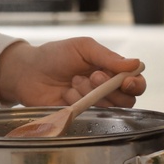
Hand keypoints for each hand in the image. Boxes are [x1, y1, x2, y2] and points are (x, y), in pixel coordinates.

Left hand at [0, 37, 146, 107]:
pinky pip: (90, 114)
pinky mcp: (80, 115)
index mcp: (110, 69)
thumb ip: (108, 57)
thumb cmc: (54, 56)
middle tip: (93, 76)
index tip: (125, 81)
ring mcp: (93, 103)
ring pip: (109, 106)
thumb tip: (136, 64)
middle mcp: (105, 88)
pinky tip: (66, 93)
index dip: (135, 83)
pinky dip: (79, 101)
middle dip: (111, 88)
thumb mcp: (83, 48)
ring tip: (74, 81)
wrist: (28, 72)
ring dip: (92, 92)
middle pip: (127, 98)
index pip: (135, 80)